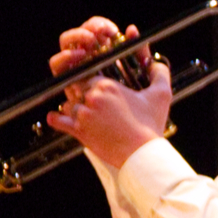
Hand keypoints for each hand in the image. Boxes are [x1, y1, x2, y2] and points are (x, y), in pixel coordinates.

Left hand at [43, 20, 173, 167]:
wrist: (142, 154)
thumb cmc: (151, 125)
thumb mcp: (161, 95)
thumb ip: (160, 73)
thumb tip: (157, 64)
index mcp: (108, 86)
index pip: (90, 77)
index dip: (95, 85)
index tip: (102, 93)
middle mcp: (92, 97)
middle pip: (77, 90)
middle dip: (84, 97)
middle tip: (95, 106)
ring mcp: (83, 114)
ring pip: (69, 105)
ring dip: (74, 109)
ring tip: (87, 116)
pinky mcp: (78, 130)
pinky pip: (57, 120)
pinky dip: (56, 119)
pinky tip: (58, 118)